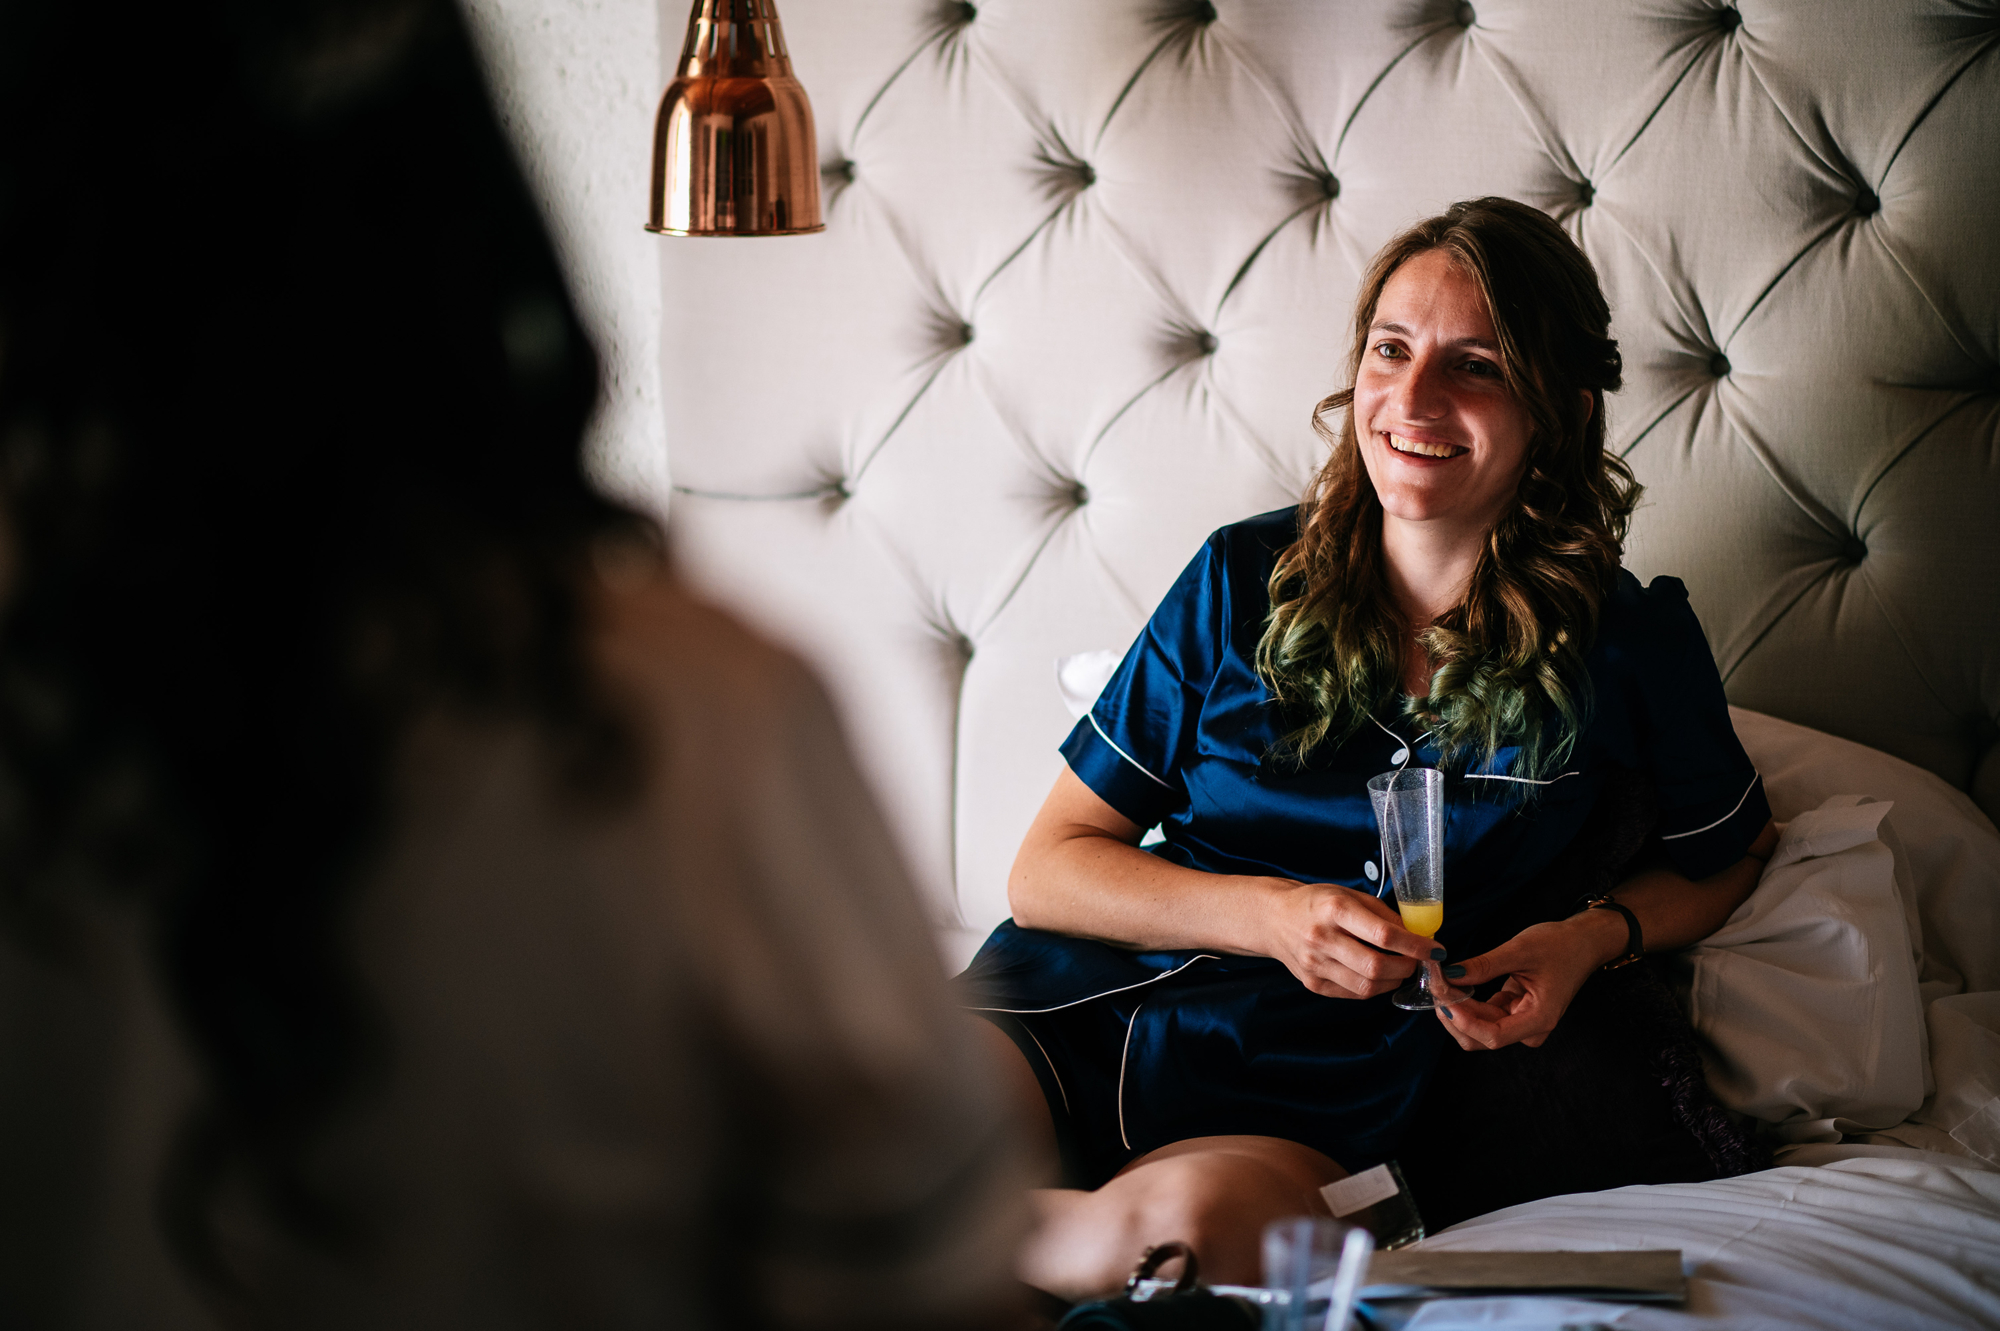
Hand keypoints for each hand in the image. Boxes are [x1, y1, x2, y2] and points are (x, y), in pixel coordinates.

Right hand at [1258, 880, 1432, 999]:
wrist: (1275, 918)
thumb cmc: (1317, 903)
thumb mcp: (1350, 896)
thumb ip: (1384, 915)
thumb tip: (1417, 936)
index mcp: (1335, 910)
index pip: (1384, 935)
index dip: (1416, 946)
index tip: (1435, 950)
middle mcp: (1322, 938)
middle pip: (1376, 966)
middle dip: (1406, 967)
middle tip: (1416, 961)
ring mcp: (1315, 965)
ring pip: (1367, 986)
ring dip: (1392, 981)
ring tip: (1398, 969)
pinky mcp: (1312, 984)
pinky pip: (1353, 993)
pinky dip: (1373, 988)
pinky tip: (1376, 975)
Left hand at [1428, 912, 1618, 1049]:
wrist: (1583, 943)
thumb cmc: (1561, 945)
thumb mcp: (1520, 950)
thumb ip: (1485, 965)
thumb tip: (1450, 975)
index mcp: (1540, 1019)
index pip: (1494, 1036)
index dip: (1464, 1021)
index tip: (1443, 997)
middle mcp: (1530, 1028)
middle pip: (1481, 1038)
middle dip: (1454, 1015)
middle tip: (1433, 984)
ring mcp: (1521, 1022)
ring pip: (1478, 1029)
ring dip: (1456, 1009)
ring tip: (1438, 982)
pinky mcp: (1513, 1012)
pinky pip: (1482, 1015)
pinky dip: (1465, 1002)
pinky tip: (1452, 984)